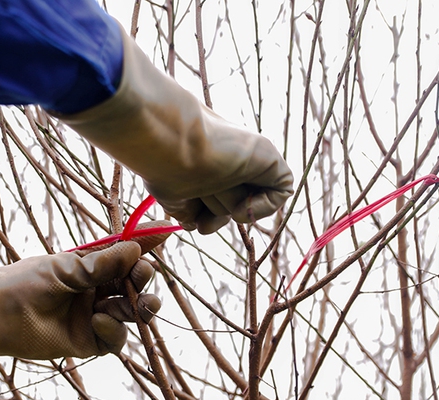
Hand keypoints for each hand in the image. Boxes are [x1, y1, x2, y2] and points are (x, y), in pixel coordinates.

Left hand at [0, 222, 171, 358]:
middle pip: (134, 284)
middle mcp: (98, 290)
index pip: (126, 254)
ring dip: (142, 306)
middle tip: (142, 274)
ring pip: (132, 312)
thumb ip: (103, 263)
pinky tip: (98, 318)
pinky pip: (116, 337)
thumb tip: (136, 249)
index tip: (166, 231)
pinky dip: (113, 328)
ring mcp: (96, 315)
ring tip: (141, 304)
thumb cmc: (28, 281)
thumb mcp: (69, 267)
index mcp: (93, 266)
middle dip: (143, 278)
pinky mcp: (90, 340)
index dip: (146, 245)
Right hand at [54, 23, 293, 233]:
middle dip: (213, 213)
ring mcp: (246, 159)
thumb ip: (177, 206)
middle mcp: (225, 164)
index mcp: (203, 167)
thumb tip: (182, 219)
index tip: (194, 221)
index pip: (212, 204)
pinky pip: (283, 190)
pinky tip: (242, 199)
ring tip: (212, 190)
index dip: (206, 218)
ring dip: (228, 207)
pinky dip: (265, 207)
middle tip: (198, 197)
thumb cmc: (155, 159)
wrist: (166, 139)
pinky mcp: (267, 155)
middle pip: (228, 207)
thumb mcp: (163, 192)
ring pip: (247, 203)